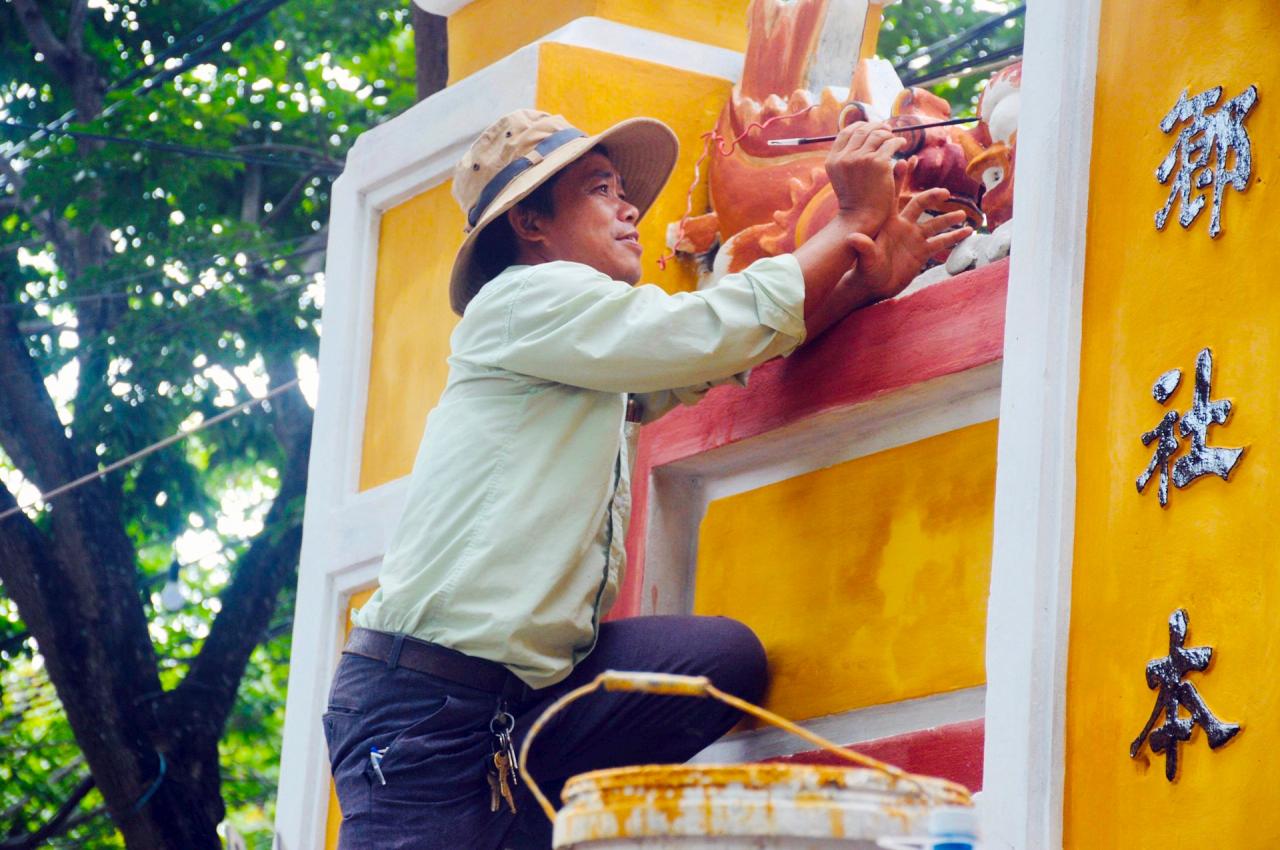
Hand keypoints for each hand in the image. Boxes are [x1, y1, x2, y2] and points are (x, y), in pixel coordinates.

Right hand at [824, 121, 907, 234]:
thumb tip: (862, 134)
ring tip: (894, 139)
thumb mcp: (843, 176)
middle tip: (886, 129)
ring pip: (877, 134)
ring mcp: (860, 159)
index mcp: (833, 160)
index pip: (846, 132)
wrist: (861, 217)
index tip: (872, 127)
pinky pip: (891, 143)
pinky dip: (898, 142)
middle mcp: (844, 157)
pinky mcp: (878, 163)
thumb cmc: (855, 200)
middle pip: (862, 130)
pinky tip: (902, 145)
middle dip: (876, 127)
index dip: (860, 126)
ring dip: (888, 134)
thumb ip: (848, 157)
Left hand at [850, 187, 971, 302]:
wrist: (874, 286)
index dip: (899, 178)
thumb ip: (863, 247)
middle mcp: (903, 225)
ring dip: (948, 218)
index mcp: (888, 221)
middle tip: (944, 193)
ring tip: (962, 214)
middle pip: (919, 204)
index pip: (894, 195)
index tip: (907, 160)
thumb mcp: (865, 259)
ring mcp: (914, 238)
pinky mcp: (922, 252)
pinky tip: (968, 232)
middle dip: (931, 197)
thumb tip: (853, 238)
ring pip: (934, 223)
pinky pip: (941, 242)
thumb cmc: (865, 270)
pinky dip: (954, 237)